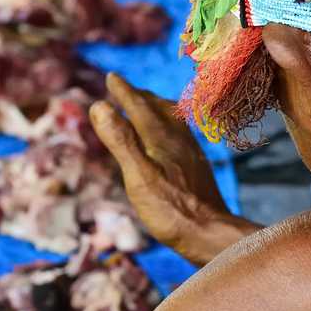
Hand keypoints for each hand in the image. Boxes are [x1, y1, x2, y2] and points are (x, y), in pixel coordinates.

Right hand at [91, 74, 259, 265]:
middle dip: (140, 97)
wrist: (210, 234)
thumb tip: (99, 105)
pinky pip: (182, 136)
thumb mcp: (138, 176)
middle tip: (126, 87)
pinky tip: (172, 140)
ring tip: (149, 106)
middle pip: (159, 110)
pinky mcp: (197, 168)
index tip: (112, 76)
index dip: (124, 92)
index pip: (139, 107)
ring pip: (173, 122)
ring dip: (157, 109)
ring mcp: (191, 154)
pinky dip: (170, 127)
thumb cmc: (170, 210)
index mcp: (161, 139)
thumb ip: (121, 141)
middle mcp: (179, 141)